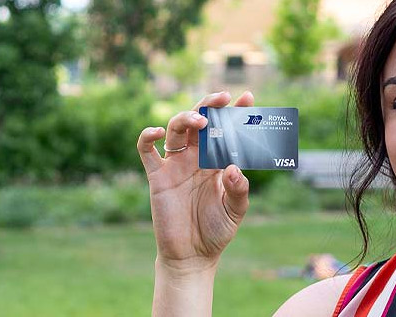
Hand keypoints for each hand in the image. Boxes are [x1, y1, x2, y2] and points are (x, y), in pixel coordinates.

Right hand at [137, 91, 254, 269]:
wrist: (192, 255)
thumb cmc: (216, 230)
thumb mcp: (235, 211)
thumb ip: (238, 189)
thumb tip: (233, 168)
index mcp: (219, 161)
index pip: (228, 130)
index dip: (236, 112)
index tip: (248, 97)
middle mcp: (197, 157)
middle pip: (201, 121)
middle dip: (210, 105)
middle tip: (222, 97)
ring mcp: (177, 165)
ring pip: (177, 129)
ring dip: (186, 118)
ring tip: (201, 120)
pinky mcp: (158, 177)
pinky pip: (147, 151)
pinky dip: (147, 137)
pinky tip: (158, 132)